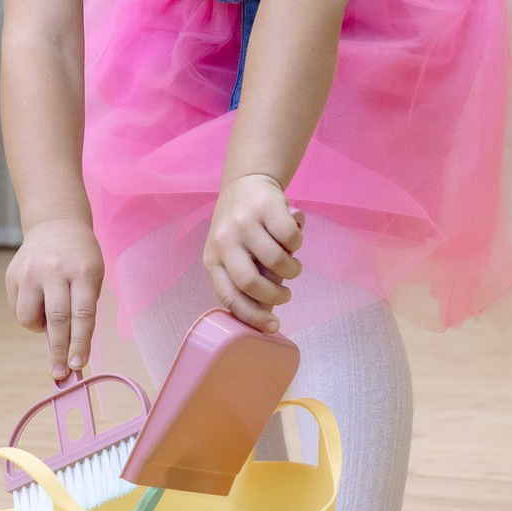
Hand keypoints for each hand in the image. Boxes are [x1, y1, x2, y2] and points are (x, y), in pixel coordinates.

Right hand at [8, 218, 106, 381]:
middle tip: (60, 373)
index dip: (80, 343)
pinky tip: (38, 302)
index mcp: (83, 271)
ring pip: (29, 316)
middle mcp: (55, 270)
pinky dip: (28, 316)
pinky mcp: (13, 274)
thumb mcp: (92, 276)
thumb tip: (70, 350)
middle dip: (59, 350)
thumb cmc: (80, 259)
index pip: (82, 314)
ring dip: (39, 329)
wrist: (55, 225)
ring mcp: (31, 271)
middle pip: (57, 319)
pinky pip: (18, 308)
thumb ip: (83, 309)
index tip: (77, 365)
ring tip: (48, 319)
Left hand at [205, 173, 302, 330]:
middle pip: (250, 282)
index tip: (273, 327)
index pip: (229, 296)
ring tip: (293, 266)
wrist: (247, 183)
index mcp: (213, 259)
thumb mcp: (235, 255)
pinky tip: (293, 240)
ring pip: (276, 260)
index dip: (252, 317)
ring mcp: (244, 222)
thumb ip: (248, 281)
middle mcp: (224, 241)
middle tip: (286, 295)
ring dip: (292, 270)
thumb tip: (266, 317)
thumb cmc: (243, 229)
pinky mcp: (266, 207)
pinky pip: (291, 238)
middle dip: (275, 296)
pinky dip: (298, 244)